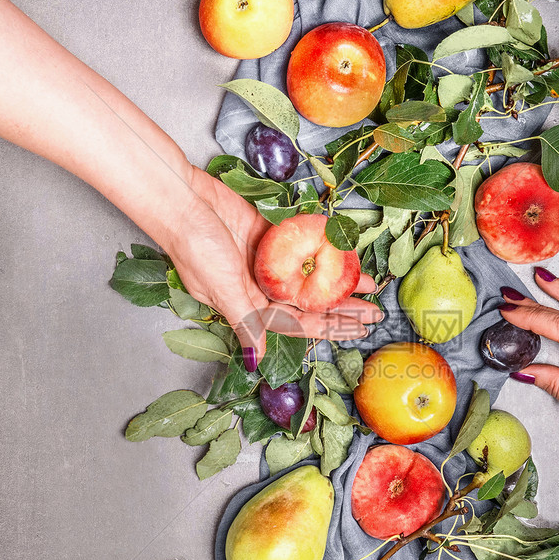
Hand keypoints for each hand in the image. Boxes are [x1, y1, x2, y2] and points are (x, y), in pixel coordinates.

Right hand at [162, 167, 380, 366]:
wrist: (182, 200)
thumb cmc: (195, 247)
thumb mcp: (222, 289)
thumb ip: (245, 321)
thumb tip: (256, 359)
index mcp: (248, 306)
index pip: (298, 323)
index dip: (330, 329)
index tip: (358, 331)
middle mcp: (260, 287)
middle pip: (310, 303)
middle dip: (343, 308)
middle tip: (376, 313)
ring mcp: (267, 261)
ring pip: (310, 276)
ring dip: (338, 280)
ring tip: (369, 284)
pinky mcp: (270, 235)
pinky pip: (303, 247)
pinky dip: (324, 251)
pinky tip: (345, 254)